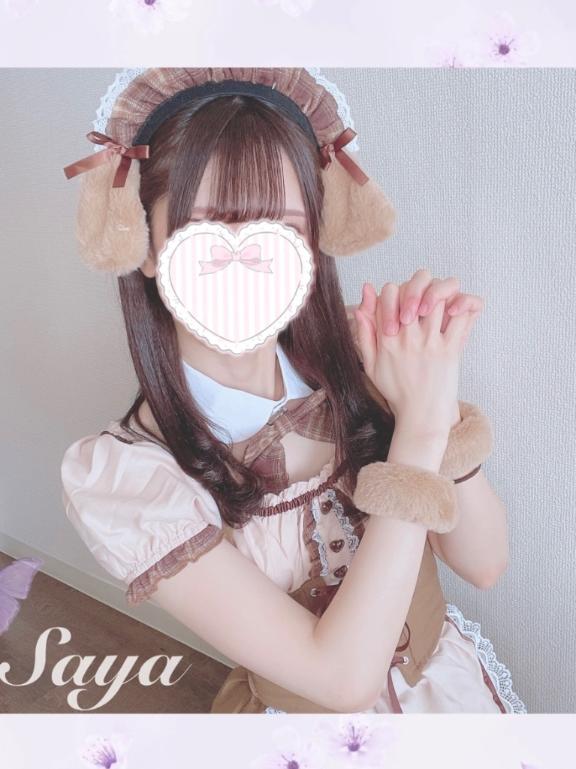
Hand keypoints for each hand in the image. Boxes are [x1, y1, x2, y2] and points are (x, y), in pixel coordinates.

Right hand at [353, 269, 482, 434]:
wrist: (420, 415)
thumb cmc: (397, 390)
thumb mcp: (370, 363)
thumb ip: (365, 329)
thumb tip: (366, 294)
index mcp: (387, 339)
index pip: (389, 291)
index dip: (396, 291)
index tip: (401, 306)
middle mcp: (408, 337)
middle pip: (415, 288)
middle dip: (419, 287)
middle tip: (421, 301)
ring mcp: (430, 343)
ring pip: (439, 298)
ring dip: (440, 294)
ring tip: (438, 304)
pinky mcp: (450, 350)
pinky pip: (460, 317)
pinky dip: (462, 306)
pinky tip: (456, 311)